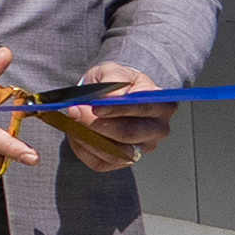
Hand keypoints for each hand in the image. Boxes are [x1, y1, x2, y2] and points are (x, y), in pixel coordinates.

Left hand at [51, 63, 174, 173]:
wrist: (106, 97)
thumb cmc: (114, 83)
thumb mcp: (112, 71)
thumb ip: (113, 80)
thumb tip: (111, 97)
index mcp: (161, 105)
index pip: (143, 109)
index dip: (118, 109)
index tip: (95, 106)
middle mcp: (157, 130)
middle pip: (128, 134)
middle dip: (96, 124)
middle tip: (74, 111)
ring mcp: (141, 148)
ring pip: (114, 153)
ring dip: (86, 137)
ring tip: (72, 120)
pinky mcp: (123, 161)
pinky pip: (100, 162)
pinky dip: (82, 148)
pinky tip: (76, 132)